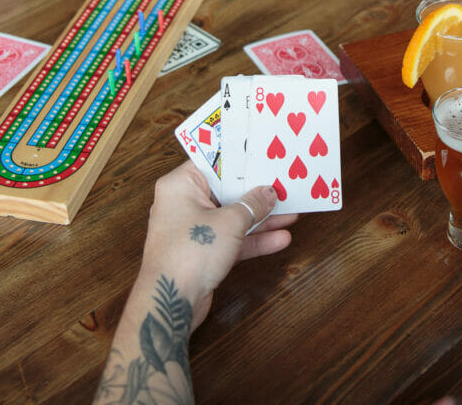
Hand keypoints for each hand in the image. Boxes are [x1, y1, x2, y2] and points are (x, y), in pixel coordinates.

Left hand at [139, 163, 297, 330]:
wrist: (171, 302)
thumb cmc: (191, 252)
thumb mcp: (229, 222)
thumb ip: (252, 205)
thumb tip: (269, 193)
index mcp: (180, 185)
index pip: (212, 163)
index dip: (240, 161)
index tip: (264, 158)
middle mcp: (183, 203)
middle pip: (226, 192)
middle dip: (256, 193)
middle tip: (283, 186)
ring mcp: (193, 230)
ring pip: (232, 218)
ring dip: (260, 218)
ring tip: (291, 213)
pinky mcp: (202, 253)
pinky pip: (231, 240)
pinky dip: (252, 240)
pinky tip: (280, 239)